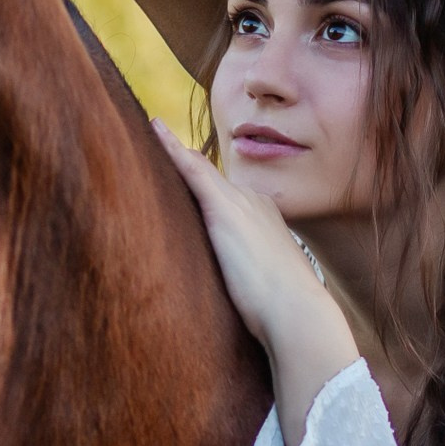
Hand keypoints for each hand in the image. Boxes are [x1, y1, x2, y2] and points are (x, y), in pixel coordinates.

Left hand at [153, 119, 359, 445]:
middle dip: (186, 162)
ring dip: (173, 150)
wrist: (296, 316)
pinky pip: (192, 169)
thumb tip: (246, 307)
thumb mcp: (265, 293)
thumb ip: (251, 285)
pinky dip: (172, 149)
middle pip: (212, 178)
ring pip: (199, 169)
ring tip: (148, 128)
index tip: (188, 170)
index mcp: (267, 221)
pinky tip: (153, 129)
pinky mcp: (224, 209)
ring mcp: (241, 203)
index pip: (229, 196)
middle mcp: (255, 204)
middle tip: (155, 137)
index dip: (206, 184)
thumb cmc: (284, 317)